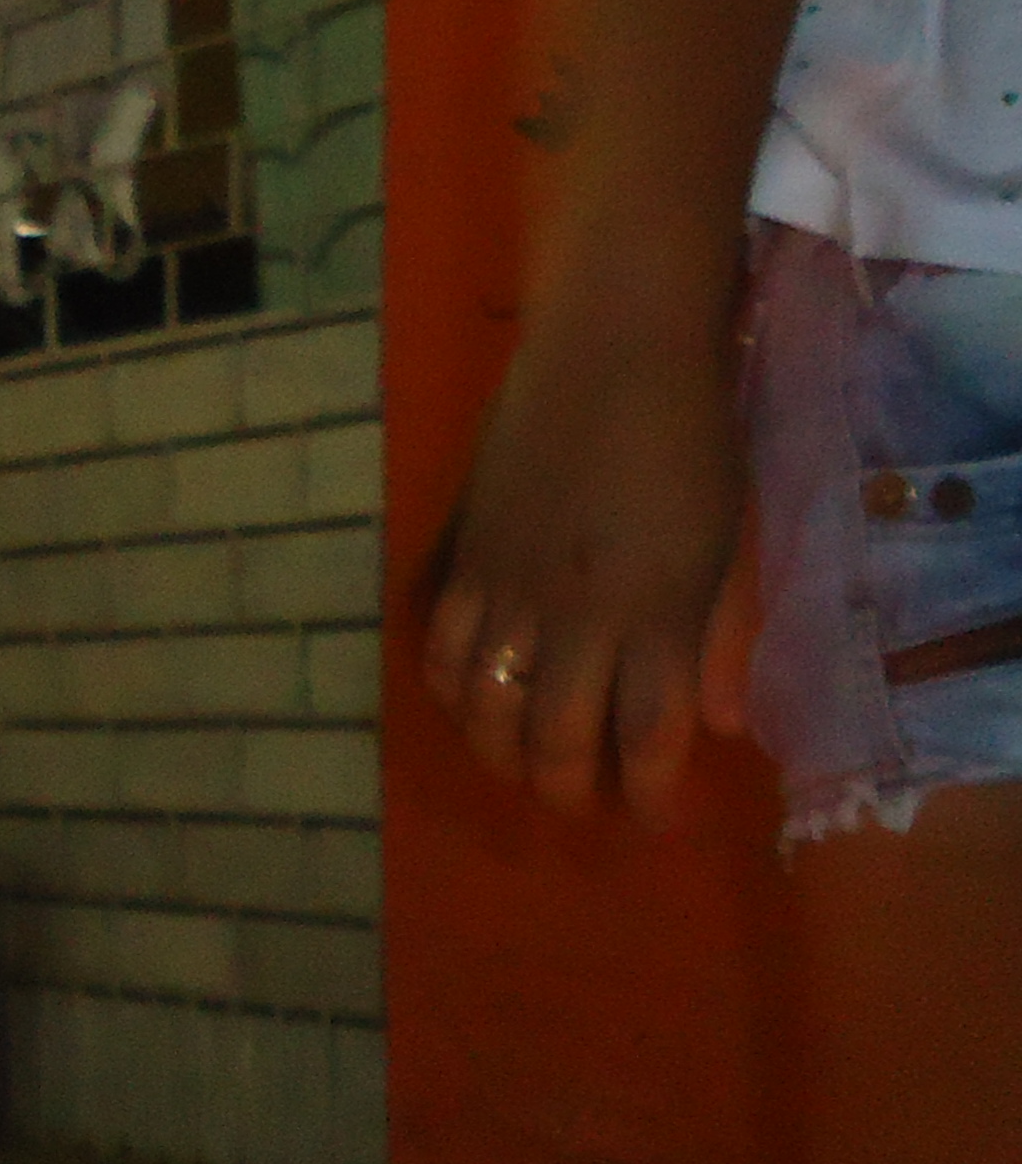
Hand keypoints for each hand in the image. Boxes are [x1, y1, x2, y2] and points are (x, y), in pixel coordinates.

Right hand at [421, 315, 753, 822]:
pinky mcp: (464, 560)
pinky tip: (473, 703)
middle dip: (567, 790)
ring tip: (524, 766)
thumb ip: (711, 639)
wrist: (614, 344)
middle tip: (583, 801)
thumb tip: (716, 725)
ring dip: (504, 756)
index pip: (648, 738)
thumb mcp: (721, 546)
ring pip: (486, 710)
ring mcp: (508, 590)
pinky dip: (455, 696)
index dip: (650, 797)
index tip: (658, 819)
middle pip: (554, 742)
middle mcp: (576, 616)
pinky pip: (442, 655)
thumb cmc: (691, 437)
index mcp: (657, 612)